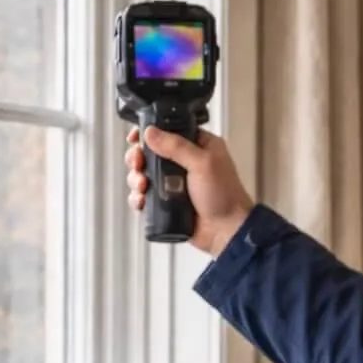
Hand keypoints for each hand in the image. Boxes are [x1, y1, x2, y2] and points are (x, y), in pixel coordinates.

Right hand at [125, 126, 254, 256]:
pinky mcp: (167, 202)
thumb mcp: (203, 163)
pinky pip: (145, 196)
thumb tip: (151, 132)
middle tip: (138, 164)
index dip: (150, 132)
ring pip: (144, 174)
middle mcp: (185, 162)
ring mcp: (175, 183)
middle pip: (150, 152)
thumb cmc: (225, 196)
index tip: (135, 138)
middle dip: (138, 158)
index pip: (168, 130)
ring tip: (143, 185)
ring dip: (137, 178)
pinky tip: (142, 200)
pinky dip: (138, 198)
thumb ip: (176, 146)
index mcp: (199, 145)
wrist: (226, 231)